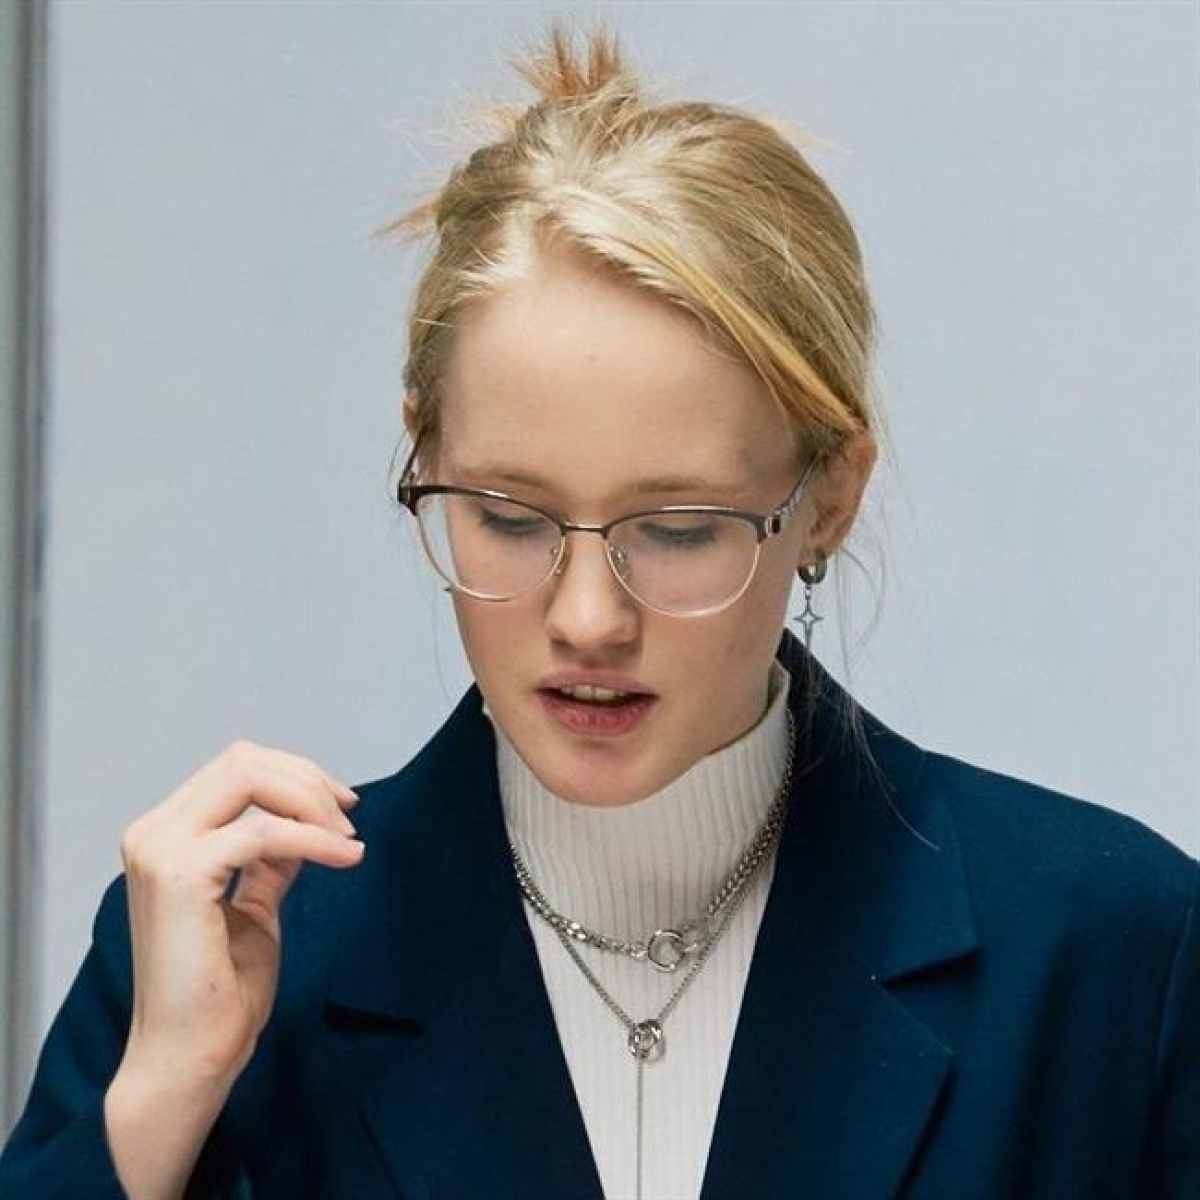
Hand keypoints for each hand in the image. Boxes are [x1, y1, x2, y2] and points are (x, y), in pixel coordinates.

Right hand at [115, 739, 363, 1084]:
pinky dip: (311, 838)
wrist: (191, 1056)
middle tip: (347, 821)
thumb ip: (269, 860)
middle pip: (243, 760)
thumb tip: (303, 823)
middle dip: (307, 781)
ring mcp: (160, 851)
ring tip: (346, 843)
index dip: (296, 776)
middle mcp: (153, 834)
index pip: (236, 767)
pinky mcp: (179, 876)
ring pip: (249, 778)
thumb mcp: (254, 905)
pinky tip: (344, 858)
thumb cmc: (218, 991)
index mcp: (165, 836)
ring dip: (311, 803)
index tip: (341, 807)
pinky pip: (262, 831)